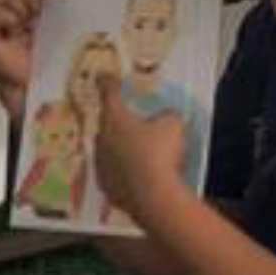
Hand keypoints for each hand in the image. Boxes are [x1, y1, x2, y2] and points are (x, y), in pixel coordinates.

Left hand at [87, 87, 185, 232]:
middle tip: (130, 120)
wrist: (154, 198)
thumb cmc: (161, 153)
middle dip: (117, 121)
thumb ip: (167, 115)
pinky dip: (124, 170)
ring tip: (138, 150)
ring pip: (108, 150)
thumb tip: (165, 118)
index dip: (108, 83)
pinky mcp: (107, 189)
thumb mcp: (173, 124)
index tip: (103, 76)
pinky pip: (114, 173)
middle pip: (106, 125)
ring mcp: (102, 167)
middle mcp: (102, 142)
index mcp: (115, 119)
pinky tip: (138, 173)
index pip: (110, 95)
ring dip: (120, 147)